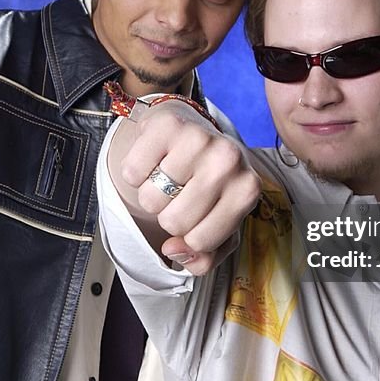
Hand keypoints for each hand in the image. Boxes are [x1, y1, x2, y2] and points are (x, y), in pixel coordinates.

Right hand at [109, 100, 259, 274]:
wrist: (194, 131)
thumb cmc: (210, 185)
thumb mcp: (218, 224)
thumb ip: (204, 256)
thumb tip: (173, 250)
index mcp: (247, 191)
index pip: (200, 241)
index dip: (189, 236)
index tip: (197, 215)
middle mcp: (228, 161)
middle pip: (173, 222)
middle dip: (169, 215)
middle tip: (180, 194)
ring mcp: (199, 139)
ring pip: (150, 199)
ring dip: (152, 194)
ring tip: (167, 177)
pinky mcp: (167, 124)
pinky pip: (132, 172)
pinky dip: (136, 173)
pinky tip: (154, 161)